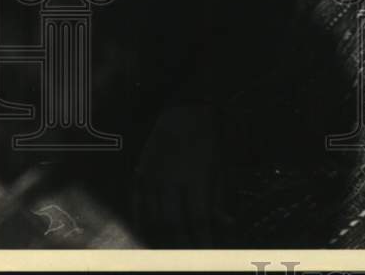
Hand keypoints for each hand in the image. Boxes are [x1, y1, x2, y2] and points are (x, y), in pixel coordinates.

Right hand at [132, 104, 221, 246]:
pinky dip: (143, 222)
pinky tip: (148, 234)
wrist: (185, 108)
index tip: (208, 252)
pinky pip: (138, 204)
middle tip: (190, 255)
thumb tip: (226, 223)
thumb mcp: (221, 164)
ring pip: (155, 217)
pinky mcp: (141, 172)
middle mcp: (172, 179)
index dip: (203, 239)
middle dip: (184, 244)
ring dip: (163, 238)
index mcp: (197, 176)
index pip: (199, 218)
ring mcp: (153, 176)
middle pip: (175, 223)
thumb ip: (220, 196)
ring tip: (172, 251)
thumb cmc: (210, 136)